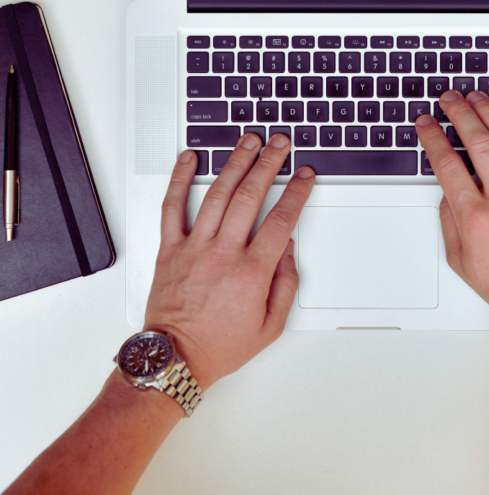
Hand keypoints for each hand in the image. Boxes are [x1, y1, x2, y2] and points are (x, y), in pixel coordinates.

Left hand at [143, 133, 314, 388]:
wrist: (174, 359)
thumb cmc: (219, 345)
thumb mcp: (270, 325)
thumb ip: (286, 284)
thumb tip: (288, 248)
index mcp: (251, 271)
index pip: (281, 219)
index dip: (297, 192)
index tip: (305, 176)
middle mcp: (222, 253)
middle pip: (250, 196)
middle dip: (269, 164)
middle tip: (280, 144)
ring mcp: (194, 247)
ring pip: (217, 194)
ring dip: (235, 163)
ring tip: (248, 141)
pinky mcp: (170, 249)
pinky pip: (172, 207)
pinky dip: (179, 179)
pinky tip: (189, 158)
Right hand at [415, 90, 488, 326]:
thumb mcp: (459, 259)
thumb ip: (449, 220)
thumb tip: (448, 190)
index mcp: (476, 216)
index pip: (447, 163)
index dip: (432, 137)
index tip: (427, 124)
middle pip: (476, 142)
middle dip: (458, 114)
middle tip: (449, 99)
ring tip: (478, 97)